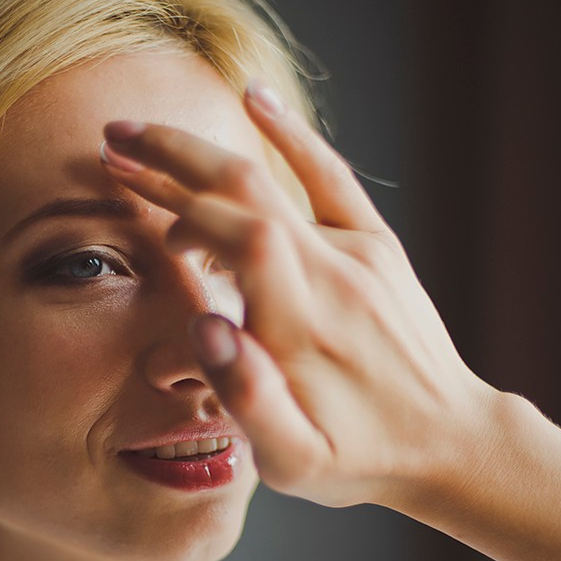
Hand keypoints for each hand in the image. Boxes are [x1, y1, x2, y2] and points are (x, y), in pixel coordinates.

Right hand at [100, 79, 500, 507]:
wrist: (448, 440)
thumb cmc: (360, 456)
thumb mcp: (296, 463)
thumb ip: (247, 399)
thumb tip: (205, 326)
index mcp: (303, 325)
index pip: (239, 235)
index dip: (183, 211)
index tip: (139, 212)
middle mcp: (333, 275)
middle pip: (246, 190)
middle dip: (173, 157)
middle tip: (112, 139)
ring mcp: (359, 253)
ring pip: (274, 181)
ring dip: (205, 154)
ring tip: (145, 137)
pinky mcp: (377, 246)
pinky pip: (332, 176)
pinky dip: (290, 134)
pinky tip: (252, 98)